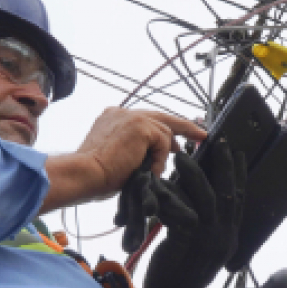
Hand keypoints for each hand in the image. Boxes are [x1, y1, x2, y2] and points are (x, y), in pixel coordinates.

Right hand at [41, 108, 205, 213]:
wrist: (85, 173)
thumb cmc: (95, 175)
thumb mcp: (119, 159)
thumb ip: (136, 152)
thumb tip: (155, 159)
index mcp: (113, 118)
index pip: (146, 120)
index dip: (164, 130)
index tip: (176, 140)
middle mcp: (122, 112)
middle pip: (162, 117)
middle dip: (184, 127)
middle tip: (201, 135)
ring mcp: (131, 116)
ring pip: (163, 133)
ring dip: (161, 156)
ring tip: (152, 171)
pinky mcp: (140, 125)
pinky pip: (162, 142)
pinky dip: (159, 159)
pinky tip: (148, 169)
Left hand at [134, 141, 246, 287]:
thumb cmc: (179, 277)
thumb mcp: (198, 250)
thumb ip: (202, 227)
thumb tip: (195, 201)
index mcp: (229, 238)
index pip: (239, 200)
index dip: (238, 175)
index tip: (236, 152)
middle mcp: (224, 238)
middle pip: (229, 193)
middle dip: (224, 165)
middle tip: (218, 142)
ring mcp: (209, 240)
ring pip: (207, 198)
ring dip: (195, 174)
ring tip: (183, 155)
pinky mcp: (189, 242)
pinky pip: (181, 210)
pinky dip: (170, 194)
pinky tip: (161, 182)